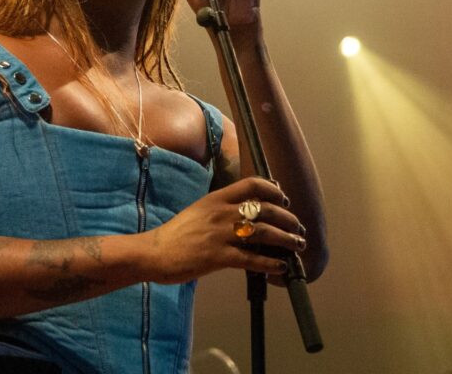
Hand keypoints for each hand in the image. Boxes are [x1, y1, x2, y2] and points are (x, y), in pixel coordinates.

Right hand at [145, 177, 306, 283]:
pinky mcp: (218, 257)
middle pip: (265, 209)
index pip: (252, 185)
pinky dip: (270, 263)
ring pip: (264, 233)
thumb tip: (247, 214)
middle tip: (297, 228)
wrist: (154, 252)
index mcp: (216, 199)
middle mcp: (221, 213)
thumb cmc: (176, 234)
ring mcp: (220, 234)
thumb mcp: (199, 211)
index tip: (284, 199)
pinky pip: (252, 259)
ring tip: (297, 246)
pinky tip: (280, 267)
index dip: (274, 190)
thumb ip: (221, 209)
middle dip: (287, 219)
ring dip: (286, 240)